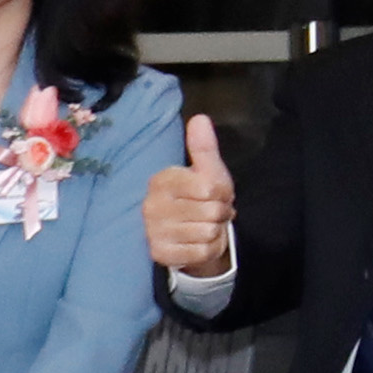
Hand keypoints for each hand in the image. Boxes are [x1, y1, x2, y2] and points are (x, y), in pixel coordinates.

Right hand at [147, 111, 238, 279]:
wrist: (192, 234)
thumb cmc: (202, 198)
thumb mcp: (208, 172)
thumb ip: (204, 147)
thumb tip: (200, 118)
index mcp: (161, 180)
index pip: (208, 188)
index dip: (221, 193)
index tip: (214, 194)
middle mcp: (151, 205)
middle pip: (211, 211)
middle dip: (219, 213)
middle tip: (211, 212)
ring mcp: (152, 231)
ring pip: (207, 231)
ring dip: (214, 231)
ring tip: (205, 225)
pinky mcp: (159, 253)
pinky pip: (201, 251)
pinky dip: (208, 248)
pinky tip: (198, 242)